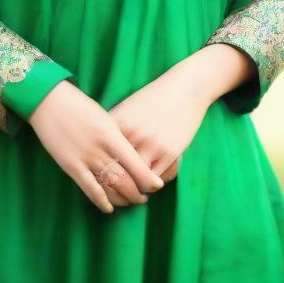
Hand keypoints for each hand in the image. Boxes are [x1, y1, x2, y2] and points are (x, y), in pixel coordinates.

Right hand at [27, 79, 164, 213]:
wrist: (49, 101)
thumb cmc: (79, 105)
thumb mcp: (104, 117)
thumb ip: (117, 135)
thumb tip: (132, 153)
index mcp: (111, 134)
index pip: (135, 163)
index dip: (148, 179)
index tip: (157, 185)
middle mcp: (100, 149)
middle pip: (125, 179)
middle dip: (138, 192)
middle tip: (145, 196)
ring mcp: (84, 159)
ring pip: (109, 187)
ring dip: (122, 198)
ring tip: (131, 201)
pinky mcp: (70, 166)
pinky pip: (89, 189)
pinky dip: (101, 201)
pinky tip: (109, 208)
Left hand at [105, 62, 212, 206]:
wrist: (186, 88)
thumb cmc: (154, 97)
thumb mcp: (129, 108)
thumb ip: (114, 127)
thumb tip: (100, 148)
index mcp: (117, 123)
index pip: (99, 156)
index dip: (98, 172)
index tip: (100, 180)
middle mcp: (131, 135)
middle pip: (115, 171)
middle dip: (114, 186)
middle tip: (115, 194)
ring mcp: (150, 145)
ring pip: (135, 181)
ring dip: (133, 190)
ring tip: (134, 193)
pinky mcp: (169, 152)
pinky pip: (154, 180)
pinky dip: (150, 185)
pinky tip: (149, 184)